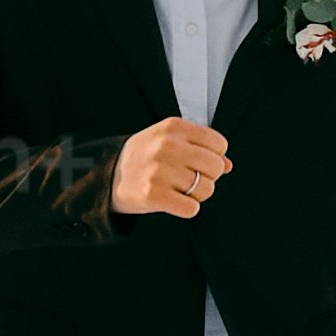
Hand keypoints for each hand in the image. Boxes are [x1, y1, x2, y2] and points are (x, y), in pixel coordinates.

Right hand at [112, 116, 231, 219]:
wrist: (107, 174)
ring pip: (206, 189)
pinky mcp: (153, 194)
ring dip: (197, 195)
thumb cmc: (145, 156)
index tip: (199, 162)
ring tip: (179, 190)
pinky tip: (173, 201)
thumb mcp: (169, 140)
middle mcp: (167, 146)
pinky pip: (192, 208)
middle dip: (209, 178)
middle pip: (215, 167)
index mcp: (173, 127)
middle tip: (191, 180)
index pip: (219, 144)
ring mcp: (159, 170)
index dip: (214, 157)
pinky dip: (187, 208)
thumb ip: (200, 148)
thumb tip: (228, 165)